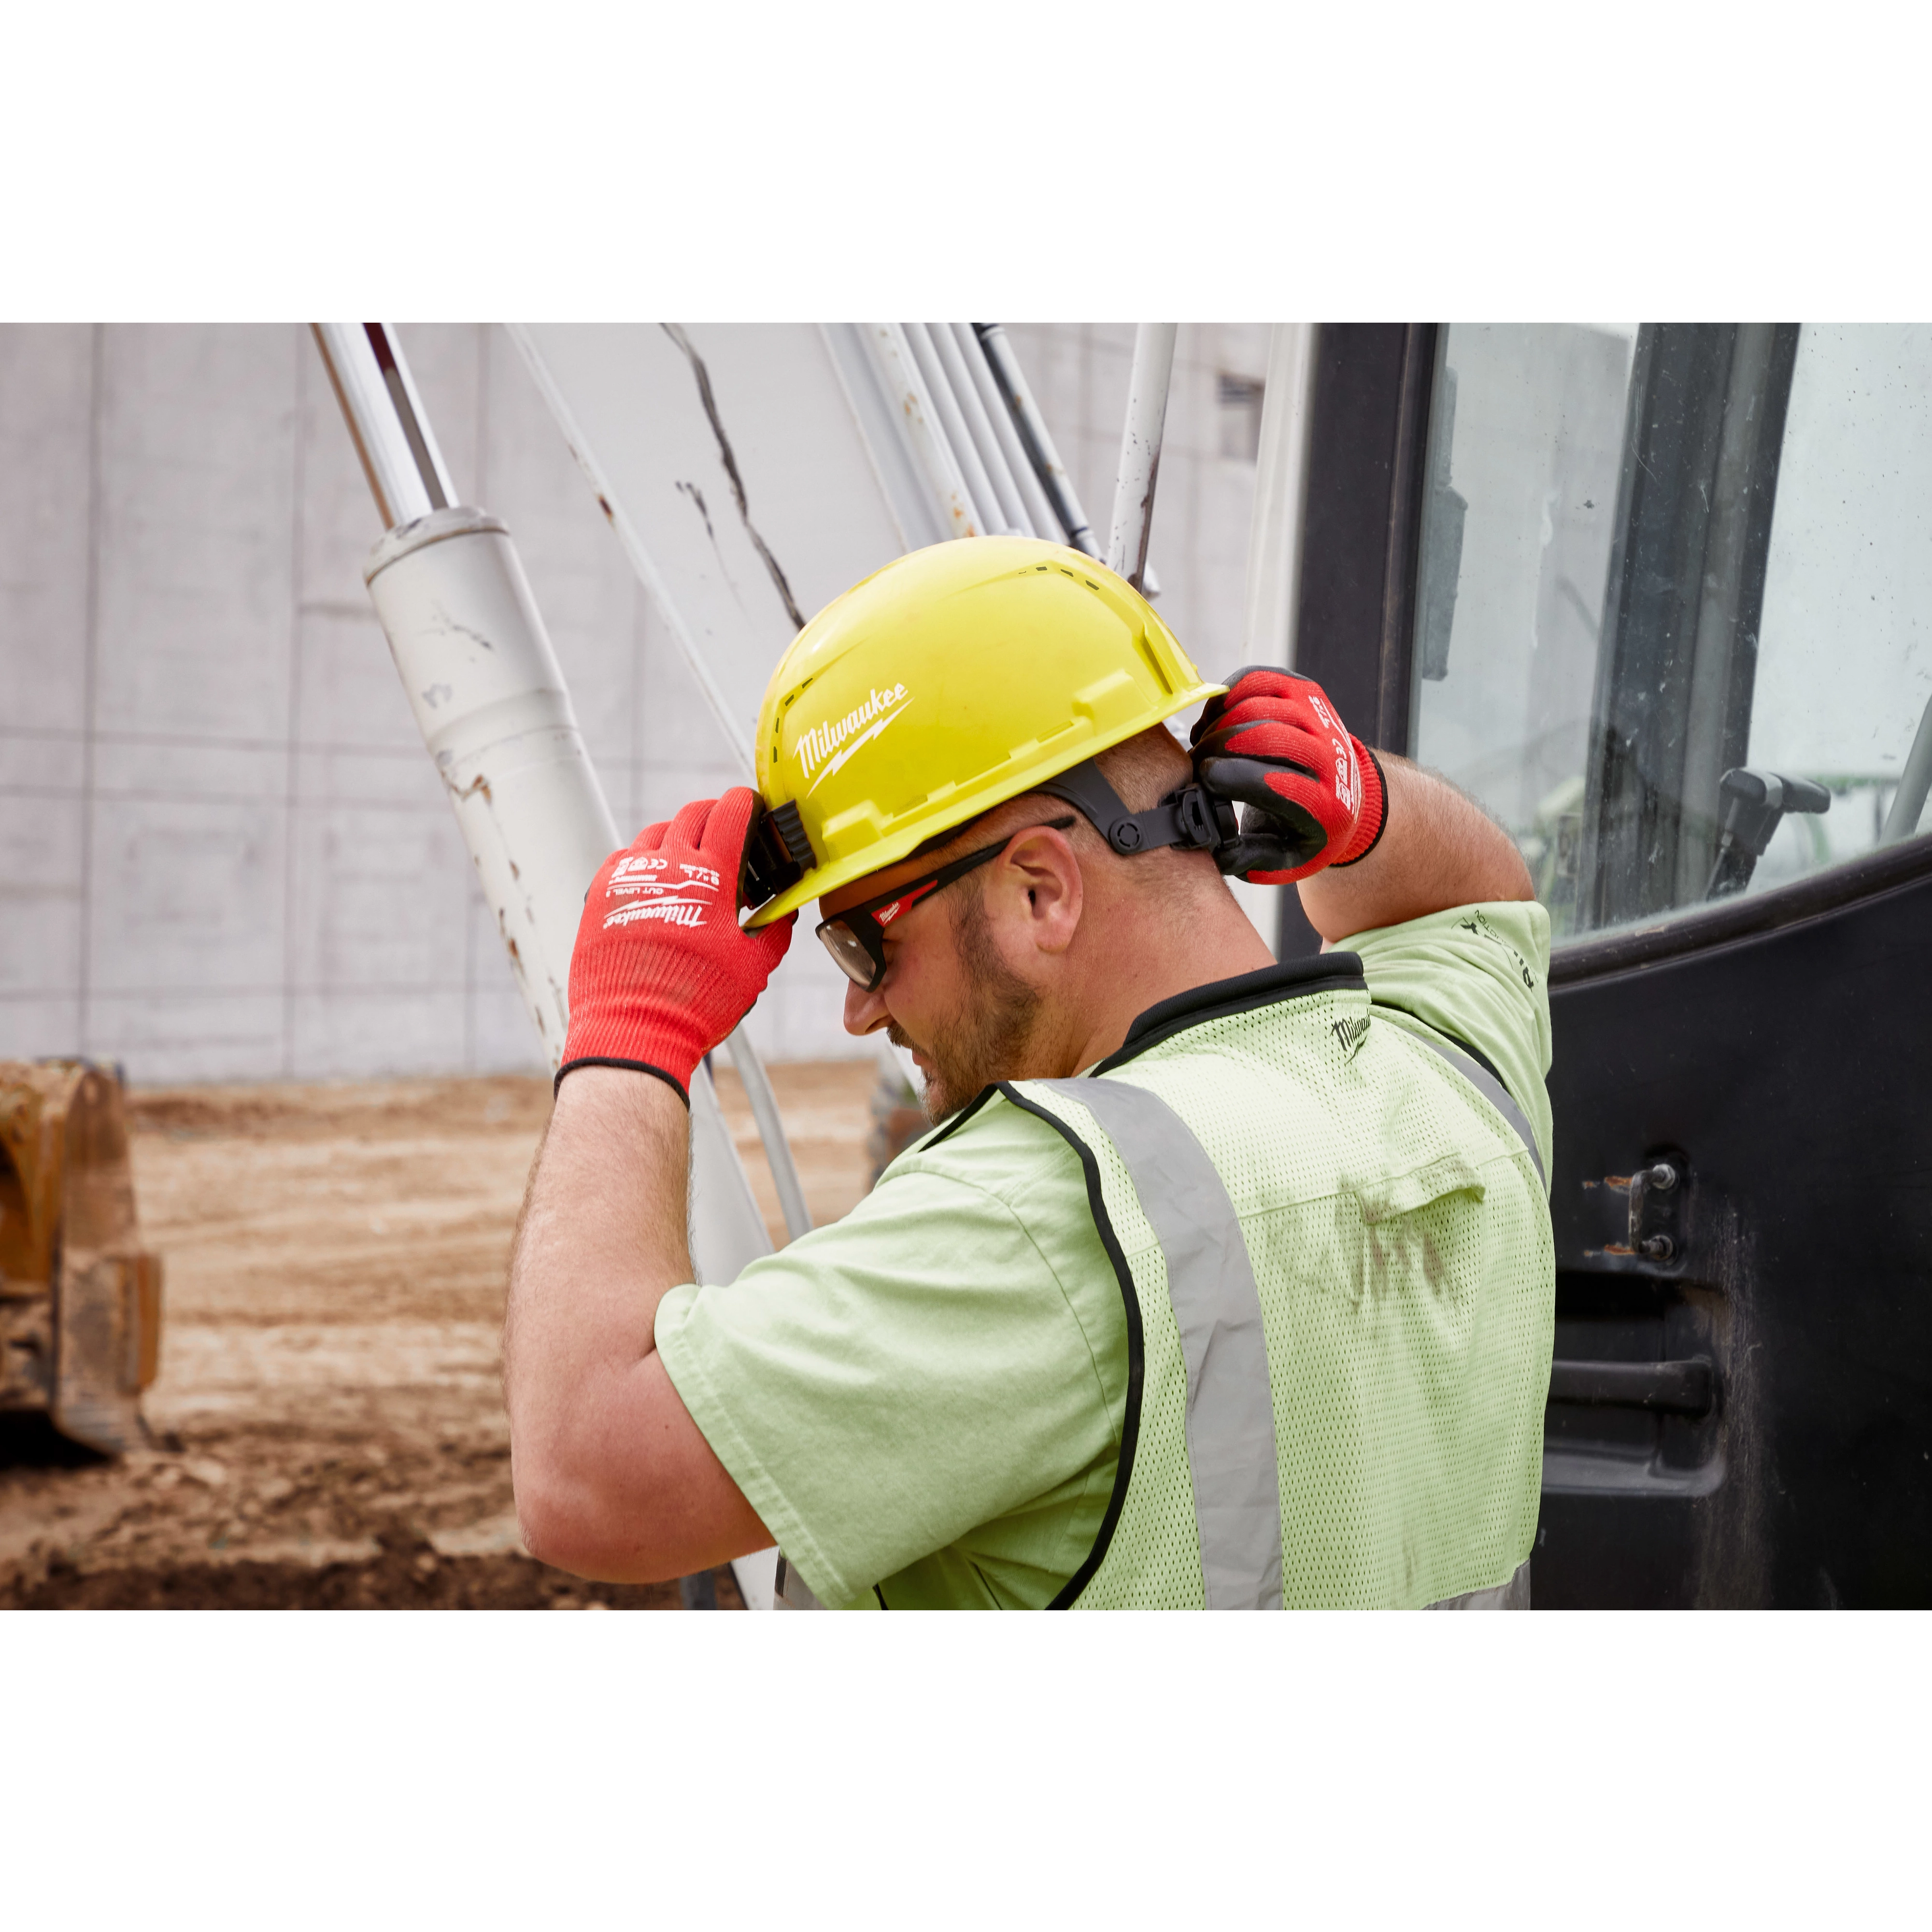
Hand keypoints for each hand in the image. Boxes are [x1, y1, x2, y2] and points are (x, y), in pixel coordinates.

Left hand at [558, 789, 793, 1098]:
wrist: (634, 1027)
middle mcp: (667, 864)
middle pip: (692, 813)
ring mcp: (630, 875)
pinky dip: (644, 861)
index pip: (730, 813)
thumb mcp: (754, 968)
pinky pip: (625, 858)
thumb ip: (776, 932)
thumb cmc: (698, 1000)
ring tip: (690, 863)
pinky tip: (656, 885)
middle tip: (725, 833)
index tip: (751, 803)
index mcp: (711, 876)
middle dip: (714, 814)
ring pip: (656, 833)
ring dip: (678, 838)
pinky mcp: (601, 892)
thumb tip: (785, 914)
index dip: (745, 802)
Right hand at [1190, 667, 1386, 883]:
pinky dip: (1227, 694)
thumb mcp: (1281, 859)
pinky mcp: (1306, 691)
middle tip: (1196, 763)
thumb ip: (1244, 857)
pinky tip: (1215, 717)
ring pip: (1257, 705)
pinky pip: (1258, 678)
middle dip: (1216, 748)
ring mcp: (1320, 718)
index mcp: (1326, 806)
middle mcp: (1330, 757)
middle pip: (1264, 736)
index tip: (1202, 780)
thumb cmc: (1303, 828)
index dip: (1228, 778)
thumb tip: (1205, 840)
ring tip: (1204, 744)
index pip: (1274, 783)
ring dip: (1217, 723)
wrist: (1349, 794)